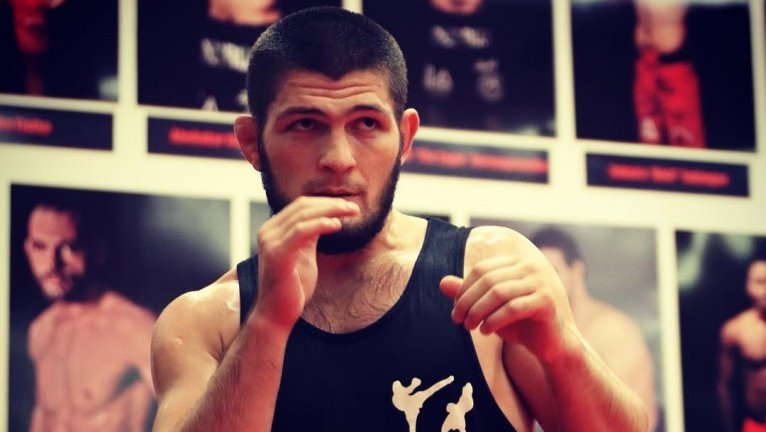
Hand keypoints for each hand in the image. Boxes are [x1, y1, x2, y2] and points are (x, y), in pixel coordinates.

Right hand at [253, 196, 358, 329]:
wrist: (276, 315)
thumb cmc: (292, 288)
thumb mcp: (303, 254)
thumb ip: (309, 235)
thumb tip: (326, 218)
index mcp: (273, 229)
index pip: (301, 205)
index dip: (326, 202)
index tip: (347, 206)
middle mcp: (267, 231)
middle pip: (303, 206)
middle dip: (332, 204)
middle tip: (355, 208)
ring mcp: (270, 241)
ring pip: (304, 214)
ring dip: (331, 210)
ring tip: (352, 212)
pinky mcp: (277, 254)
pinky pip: (301, 231)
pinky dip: (321, 224)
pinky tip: (338, 225)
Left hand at [439, 255, 574, 360]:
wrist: (555, 346)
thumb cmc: (522, 325)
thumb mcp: (492, 309)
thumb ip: (470, 295)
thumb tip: (441, 282)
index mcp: (518, 262)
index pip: (482, 269)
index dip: (464, 289)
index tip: (455, 309)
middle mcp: (532, 267)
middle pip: (487, 279)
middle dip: (467, 301)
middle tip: (457, 320)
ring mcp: (542, 282)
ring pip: (498, 292)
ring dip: (477, 311)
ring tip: (469, 327)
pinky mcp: (547, 301)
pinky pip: (512, 308)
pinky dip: (494, 320)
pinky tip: (485, 331)